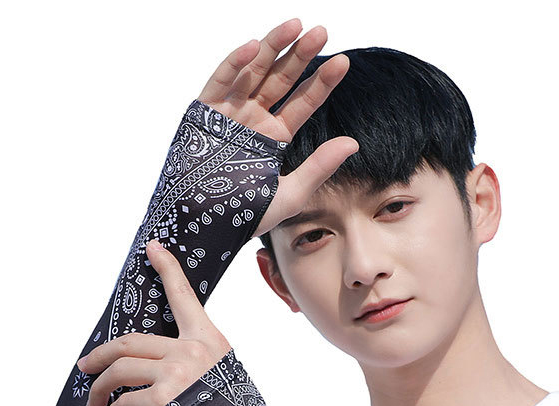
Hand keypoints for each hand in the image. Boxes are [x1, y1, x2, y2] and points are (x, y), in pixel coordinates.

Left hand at [78, 240, 232, 405]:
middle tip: (86, 366)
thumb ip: (196, 362)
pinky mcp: (165, 399)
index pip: (184, 296)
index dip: (167, 269)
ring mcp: (178, 372)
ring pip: (120, 368)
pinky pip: (126, 400)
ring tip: (96, 403)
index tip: (152, 248)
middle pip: (129, 342)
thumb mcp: (224, 375)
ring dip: (100, 387)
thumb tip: (159, 366)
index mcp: (209, 340)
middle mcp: (193, 349)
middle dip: (100, 356)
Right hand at [198, 18, 358, 236]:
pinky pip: (220, 82)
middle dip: (301, 56)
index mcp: (275, 137)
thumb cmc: (247, 216)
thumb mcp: (292, 192)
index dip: (322, 82)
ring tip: (296, 26)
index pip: (303, 103)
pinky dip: (235, 64)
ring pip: (254, 72)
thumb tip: (353, 143)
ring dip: (273, 48)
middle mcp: (254, 120)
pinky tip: (255, 48)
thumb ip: (320, 166)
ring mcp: (230, 113)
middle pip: (281, 80)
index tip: (344, 63)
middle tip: (322, 31)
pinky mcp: (204, 113)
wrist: (206, 226)